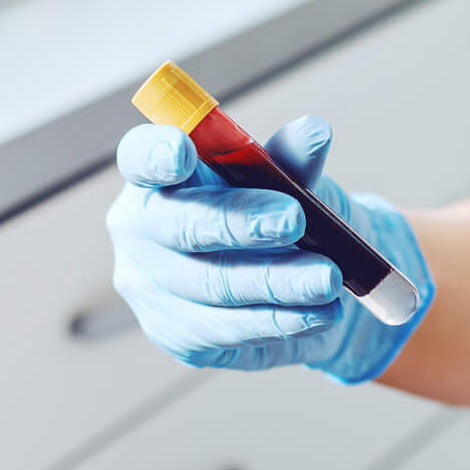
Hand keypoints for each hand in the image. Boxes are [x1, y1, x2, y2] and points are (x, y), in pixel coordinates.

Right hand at [107, 115, 432, 383]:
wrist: (303, 286)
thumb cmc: (282, 216)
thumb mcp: (293, 182)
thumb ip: (294, 160)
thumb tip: (313, 133)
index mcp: (159, 173)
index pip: (140, 158)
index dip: (155, 154)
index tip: (184, 151)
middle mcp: (141, 229)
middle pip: (178, 225)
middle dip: (239, 222)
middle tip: (296, 219)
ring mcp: (153, 287)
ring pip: (213, 284)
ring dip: (277, 281)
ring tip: (329, 278)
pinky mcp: (181, 335)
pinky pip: (231, 330)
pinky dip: (281, 320)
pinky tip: (320, 312)